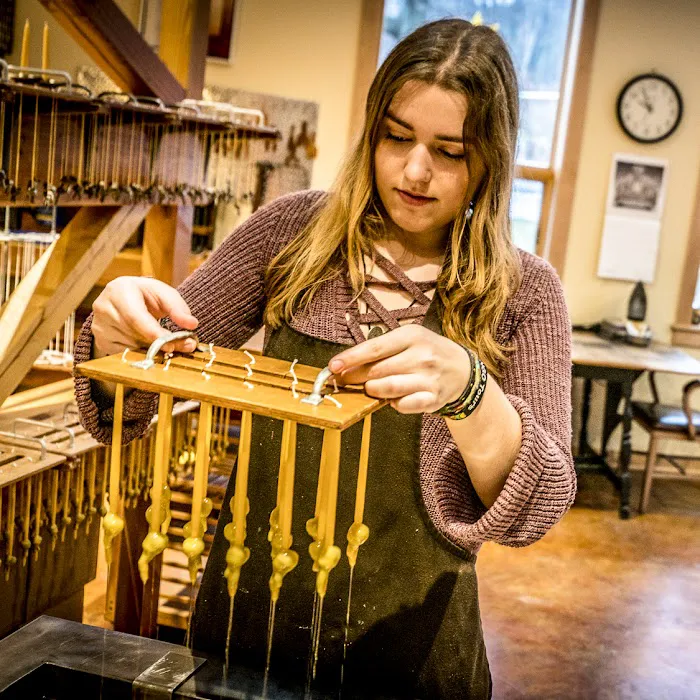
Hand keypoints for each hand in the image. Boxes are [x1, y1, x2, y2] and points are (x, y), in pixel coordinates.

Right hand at [91, 277, 198, 356]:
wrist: (122, 298)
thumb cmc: (145, 295)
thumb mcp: (164, 294)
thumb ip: (178, 308)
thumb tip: (192, 324)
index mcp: (119, 290)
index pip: (135, 317)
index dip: (154, 334)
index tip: (171, 346)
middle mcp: (104, 307)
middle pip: (134, 334)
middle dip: (159, 344)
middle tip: (180, 348)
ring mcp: (99, 326)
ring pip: (130, 347)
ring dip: (151, 350)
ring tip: (164, 342)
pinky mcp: (100, 340)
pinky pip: (124, 354)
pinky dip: (141, 353)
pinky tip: (148, 345)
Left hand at [328, 325, 470, 413]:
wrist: (462, 370)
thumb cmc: (426, 352)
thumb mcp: (408, 340)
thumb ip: (381, 350)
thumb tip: (347, 365)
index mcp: (412, 335)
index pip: (374, 348)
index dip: (351, 358)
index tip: (333, 366)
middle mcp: (421, 356)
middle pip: (377, 370)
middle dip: (356, 378)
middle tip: (345, 381)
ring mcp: (428, 378)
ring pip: (387, 388)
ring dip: (372, 391)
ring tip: (370, 388)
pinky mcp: (432, 398)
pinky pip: (402, 405)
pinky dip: (392, 404)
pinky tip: (392, 398)